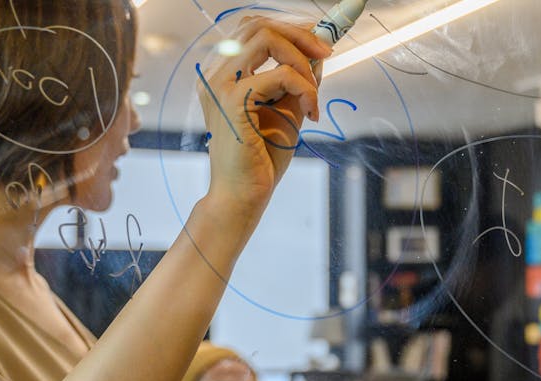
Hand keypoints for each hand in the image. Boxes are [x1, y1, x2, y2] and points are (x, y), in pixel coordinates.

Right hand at [198, 16, 330, 223]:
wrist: (243, 194)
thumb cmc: (260, 158)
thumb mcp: (286, 110)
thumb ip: (297, 81)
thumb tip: (317, 55)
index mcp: (222, 74)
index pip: (252, 29)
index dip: (288, 28)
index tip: (318, 43)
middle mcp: (215, 73)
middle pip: (257, 25)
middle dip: (299, 34)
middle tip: (326, 54)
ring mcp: (219, 84)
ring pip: (267, 39)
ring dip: (302, 61)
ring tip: (314, 93)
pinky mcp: (233, 100)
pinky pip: (280, 75)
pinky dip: (305, 88)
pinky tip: (311, 113)